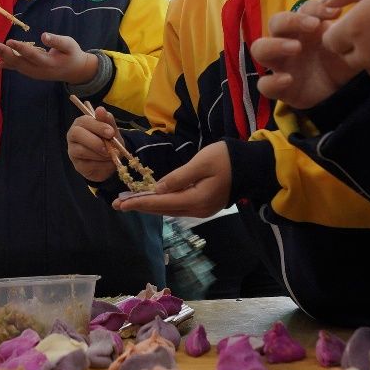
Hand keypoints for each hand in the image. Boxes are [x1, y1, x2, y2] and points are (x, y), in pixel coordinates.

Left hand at [0, 30, 99, 83]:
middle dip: (4, 52)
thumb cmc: (72, 54)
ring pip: (17, 65)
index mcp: (49, 62)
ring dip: (3, 56)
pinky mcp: (32, 73)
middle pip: (20, 62)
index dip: (21, 48)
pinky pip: (18, 69)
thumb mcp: (69, 45)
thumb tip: (44, 35)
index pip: (33, 55)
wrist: (75, 71)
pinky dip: (8, 65)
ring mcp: (34, 73)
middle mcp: (39, 70)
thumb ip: (57, 41)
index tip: (9, 41)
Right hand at [67, 107, 118, 183]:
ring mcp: (73, 150)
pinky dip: (100, 164)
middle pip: (76, 134)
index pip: (84, 121)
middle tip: (108, 148)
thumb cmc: (109, 141)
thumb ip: (107, 121)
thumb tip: (100, 109)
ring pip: (80, 150)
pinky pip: (86, 165)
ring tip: (109, 155)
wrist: (112, 160)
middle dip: (94, 141)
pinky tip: (106, 163)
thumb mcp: (112, 131)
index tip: (111, 133)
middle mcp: (73, 135)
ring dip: (98, 154)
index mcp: (81, 123)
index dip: (97, 126)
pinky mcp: (77, 165)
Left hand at [112, 141, 232, 219]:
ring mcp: (201, 209)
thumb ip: (178, 177)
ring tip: (129, 202)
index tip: (121, 202)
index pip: (161, 203)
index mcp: (196, 200)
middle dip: (140, 206)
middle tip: (118, 203)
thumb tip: (158, 189)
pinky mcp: (203, 204)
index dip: (140, 202)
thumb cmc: (226, 159)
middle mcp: (197, 210)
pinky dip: (162, 203)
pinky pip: (177, 206)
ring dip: (149, 206)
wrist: (251, 165)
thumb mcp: (201, 162)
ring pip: (169, 209)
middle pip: (163, 210)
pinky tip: (151, 199)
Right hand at [252, 0, 356, 108]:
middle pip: (275, 22)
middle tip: (313, 25)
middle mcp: (288, 42)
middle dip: (291, 20)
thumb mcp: (347, 42)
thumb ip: (344, 24)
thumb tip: (337, 7)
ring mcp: (281, 65)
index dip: (315, 8)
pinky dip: (272, 81)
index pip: (302, 9)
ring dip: (275, 45)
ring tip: (296, 48)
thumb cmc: (343, 61)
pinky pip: (264, 84)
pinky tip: (288, 79)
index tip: (335, 14)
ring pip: (260, 49)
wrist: (346, 93)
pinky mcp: (280, 89)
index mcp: (305, 28)